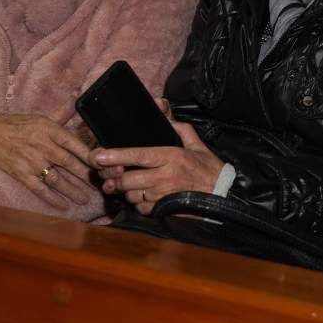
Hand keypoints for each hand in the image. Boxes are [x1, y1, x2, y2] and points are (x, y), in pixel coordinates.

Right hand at [0, 114, 95, 210]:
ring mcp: (32, 162)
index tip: (102, 162)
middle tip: (100, 184)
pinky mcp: (22, 175)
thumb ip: (63, 112)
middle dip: (85, 175)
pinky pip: (40, 189)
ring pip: (56, 179)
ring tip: (85, 199)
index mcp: (49, 130)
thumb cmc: (18, 125)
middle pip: (68, 162)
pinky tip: (63, 205)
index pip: (73, 142)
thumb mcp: (42, 117)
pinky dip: (52, 198)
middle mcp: (42, 146)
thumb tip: (78, 96)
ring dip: (72, 190)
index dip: (88, 153)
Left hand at [88, 101, 223, 214]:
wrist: (222, 195)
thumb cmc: (209, 170)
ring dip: (127, 191)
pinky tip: (144, 196)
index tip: (99, 156)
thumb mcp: (196, 145)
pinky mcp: (163, 209)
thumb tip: (165, 113)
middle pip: (127, 179)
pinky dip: (138, 203)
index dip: (116, 156)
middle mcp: (164, 176)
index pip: (137, 155)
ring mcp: (162, 195)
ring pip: (131, 194)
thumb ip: (180, 128)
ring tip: (130, 185)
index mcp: (171, 156)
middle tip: (111, 175)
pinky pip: (140, 208)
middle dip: (115, 178)